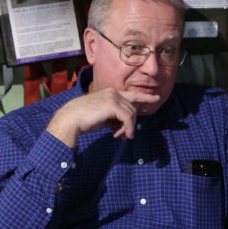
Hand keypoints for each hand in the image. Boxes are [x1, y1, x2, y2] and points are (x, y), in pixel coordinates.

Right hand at [45, 88, 160, 147]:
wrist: (71, 119)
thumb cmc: (84, 119)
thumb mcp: (103, 117)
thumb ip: (115, 118)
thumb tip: (126, 128)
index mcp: (110, 93)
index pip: (132, 95)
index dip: (145, 98)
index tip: (156, 98)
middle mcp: (113, 92)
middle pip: (132, 109)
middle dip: (130, 123)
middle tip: (122, 135)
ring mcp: (113, 97)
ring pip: (131, 114)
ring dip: (127, 128)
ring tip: (118, 136)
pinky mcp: (112, 104)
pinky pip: (128, 118)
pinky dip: (127, 128)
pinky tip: (121, 135)